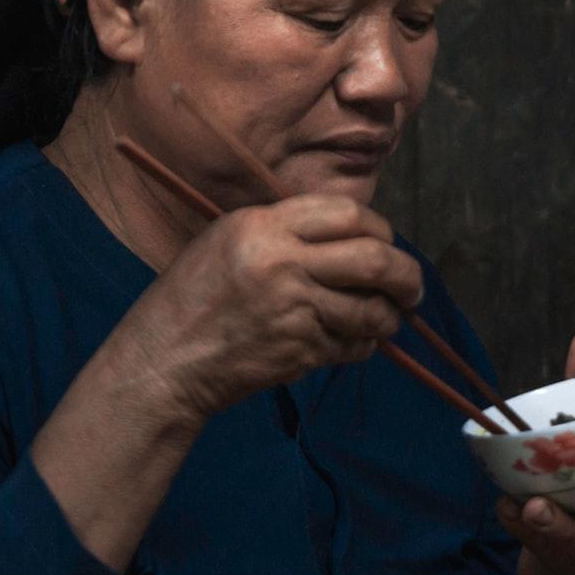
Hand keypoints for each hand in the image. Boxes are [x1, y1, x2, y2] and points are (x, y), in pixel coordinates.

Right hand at [115, 193, 422, 420]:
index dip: (380, 229)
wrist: (162, 360)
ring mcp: (292, 309)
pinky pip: (351, 344)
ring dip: (389, 317)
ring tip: (389, 319)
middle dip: (406, 275)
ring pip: (370, 309)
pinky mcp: (298, 350)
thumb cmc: (192, 297)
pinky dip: (362, 345)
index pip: (348, 214)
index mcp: (263, 226)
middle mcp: (281, 262)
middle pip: (374, 259)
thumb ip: (287, 230)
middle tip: (412, 287)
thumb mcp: (228, 239)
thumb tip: (355, 234)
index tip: (387, 243)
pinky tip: (354, 343)